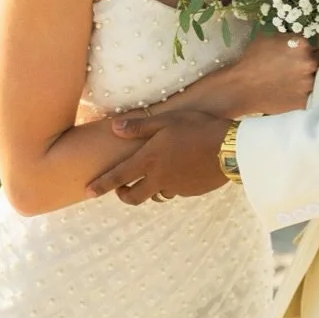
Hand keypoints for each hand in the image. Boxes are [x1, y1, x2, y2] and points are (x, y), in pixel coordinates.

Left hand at [86, 110, 229, 205]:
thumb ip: (139, 126)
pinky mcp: (191, 191)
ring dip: (149, 190)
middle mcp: (159, 178)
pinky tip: (179, 173)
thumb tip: (114, 127)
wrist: (231, 149)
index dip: (101, 185)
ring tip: (152, 178)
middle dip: (124, 195)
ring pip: (156, 195)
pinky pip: (175, 191)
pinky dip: (171, 185)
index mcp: (149, 160)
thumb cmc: (198, 129)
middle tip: (120, 191)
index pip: (118, 177)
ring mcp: (176, 187)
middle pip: (134, 197)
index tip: (88, 192)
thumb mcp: (167, 120)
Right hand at [227, 30, 318, 114]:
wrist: (241, 87)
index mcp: (303, 44)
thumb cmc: (252, 58)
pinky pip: (317, 92)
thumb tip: (308, 29)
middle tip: (314, 57)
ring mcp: (309, 83)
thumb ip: (293, 33)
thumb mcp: (272, 35)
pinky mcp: (305, 100)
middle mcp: (310, 63)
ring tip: (304, 73)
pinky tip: (300, 85)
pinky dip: (312, 88)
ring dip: (318, 73)